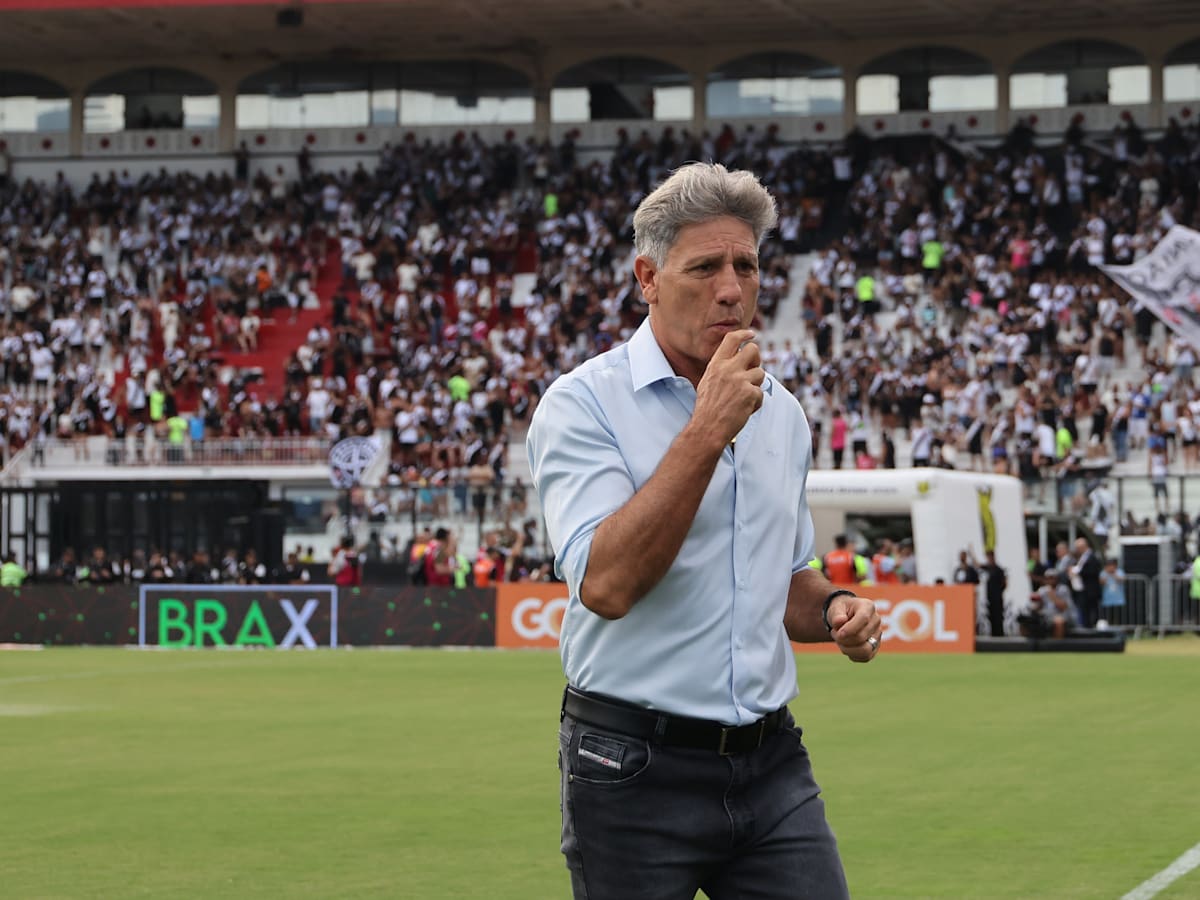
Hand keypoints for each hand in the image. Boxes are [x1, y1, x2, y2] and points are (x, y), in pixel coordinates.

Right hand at [693, 330, 764, 444]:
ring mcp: (740, 380)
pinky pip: (760, 393)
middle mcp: (728, 369)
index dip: (744, 333)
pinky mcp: (750, 393)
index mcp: (716, 364)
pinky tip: (744, 409)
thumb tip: (738, 359)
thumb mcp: (708, 381)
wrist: (707, 428)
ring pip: (760, 373)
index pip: (731, 339)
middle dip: (757, 358)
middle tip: (753, 369)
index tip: (751, 334)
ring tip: (743, 398)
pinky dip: (755, 403)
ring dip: (755, 386)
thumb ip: (722, 368)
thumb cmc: (707, 408)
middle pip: (753, 350)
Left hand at [827, 594, 882, 662]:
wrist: (845, 617)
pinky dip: (852, 655)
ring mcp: (877, 635)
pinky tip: (846, 647)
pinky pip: (865, 657)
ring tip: (839, 641)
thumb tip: (840, 621)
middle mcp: (876, 621)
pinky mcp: (875, 647)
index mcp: (868, 607)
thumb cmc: (840, 611)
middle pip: (861, 637)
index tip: (838, 633)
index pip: (863, 619)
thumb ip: (836, 614)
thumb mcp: (835, 608)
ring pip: (866, 651)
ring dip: (848, 649)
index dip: (850, 629)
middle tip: (834, 633)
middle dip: (843, 639)